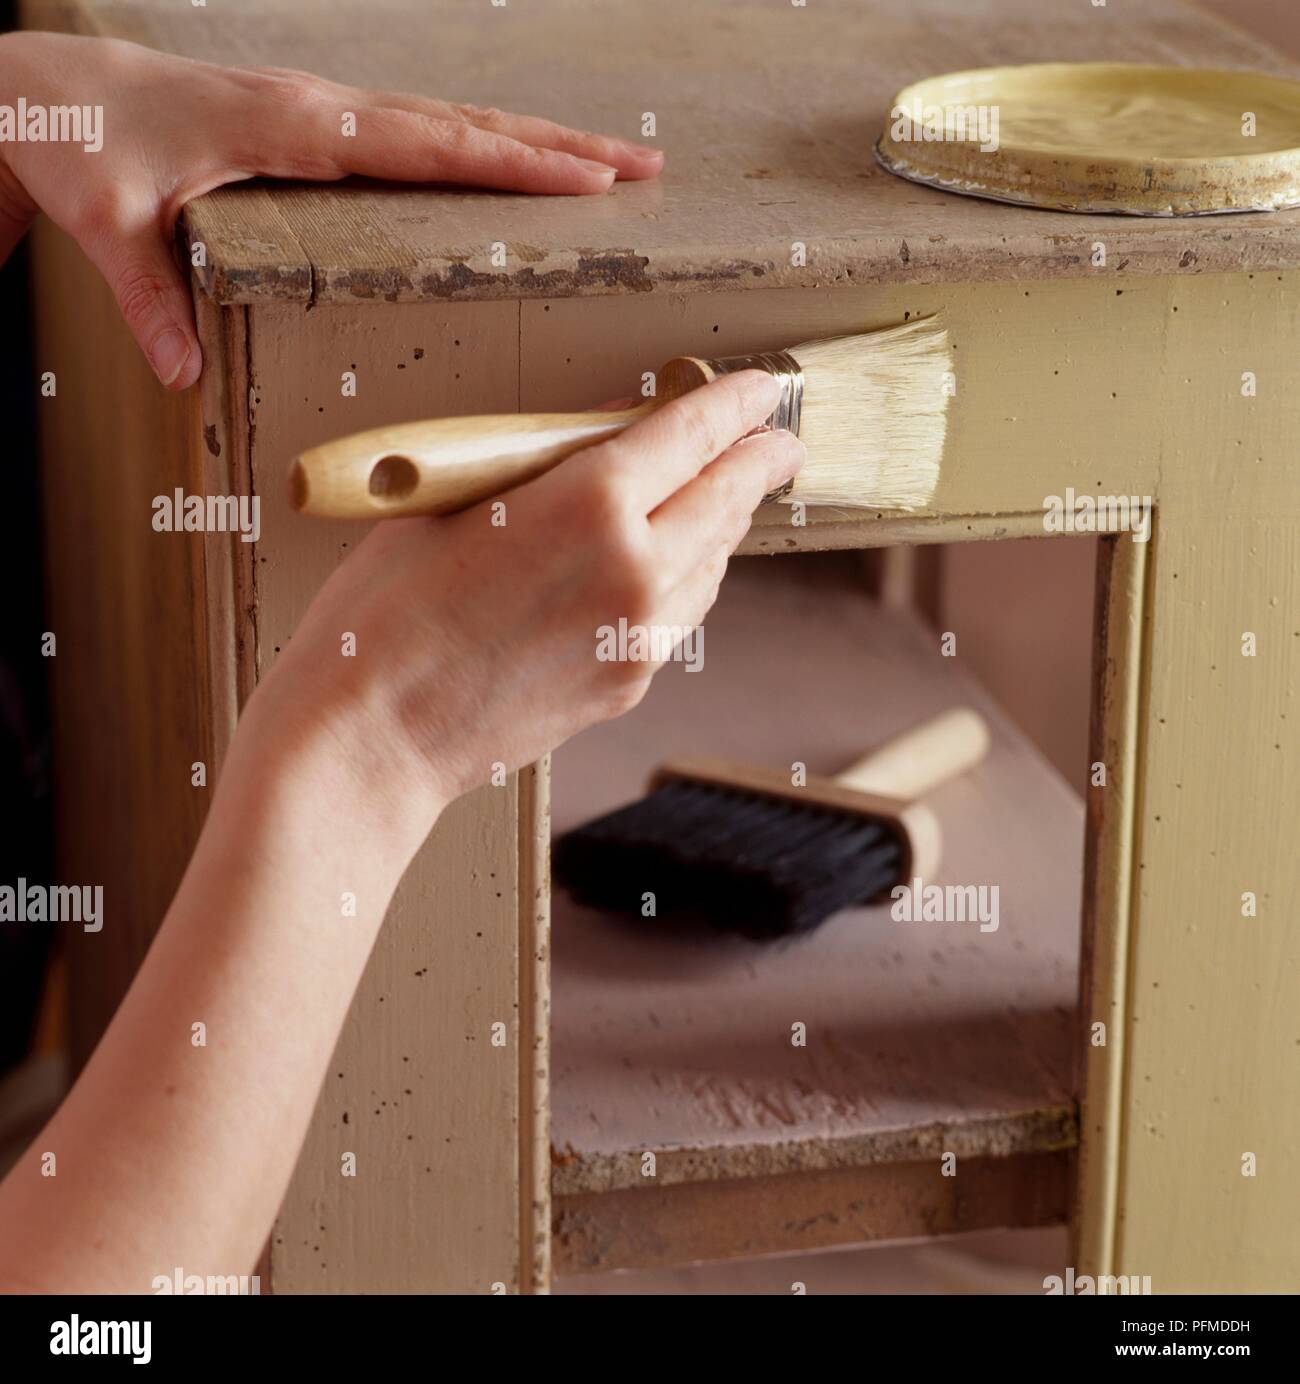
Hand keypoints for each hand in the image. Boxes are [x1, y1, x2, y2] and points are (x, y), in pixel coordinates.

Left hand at [0, 31, 661, 388]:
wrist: (45, 93)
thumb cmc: (82, 145)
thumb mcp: (106, 223)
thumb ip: (149, 296)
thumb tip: (185, 375)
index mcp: (294, 128)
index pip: (428, 146)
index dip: (513, 164)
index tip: (590, 177)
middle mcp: (324, 111)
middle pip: (468, 125)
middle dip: (563, 144)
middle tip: (642, 164)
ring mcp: (327, 112)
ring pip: (454, 122)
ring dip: (537, 140)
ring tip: (611, 162)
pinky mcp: (321, 127)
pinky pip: (423, 133)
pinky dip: (484, 146)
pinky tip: (515, 169)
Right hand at [246, 371, 804, 842]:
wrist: (373, 736)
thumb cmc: (386, 614)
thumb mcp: (455, 499)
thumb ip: (546, 461)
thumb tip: (608, 430)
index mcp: (592, 504)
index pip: (695, 433)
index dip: (738, 403)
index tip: (760, 391)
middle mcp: (637, 568)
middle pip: (728, 497)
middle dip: (760, 460)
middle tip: (774, 441)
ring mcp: (641, 633)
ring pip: (715, 561)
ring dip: (725, 520)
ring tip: (723, 494)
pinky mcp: (630, 680)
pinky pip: (683, 612)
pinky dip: (691, 575)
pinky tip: (674, 561)